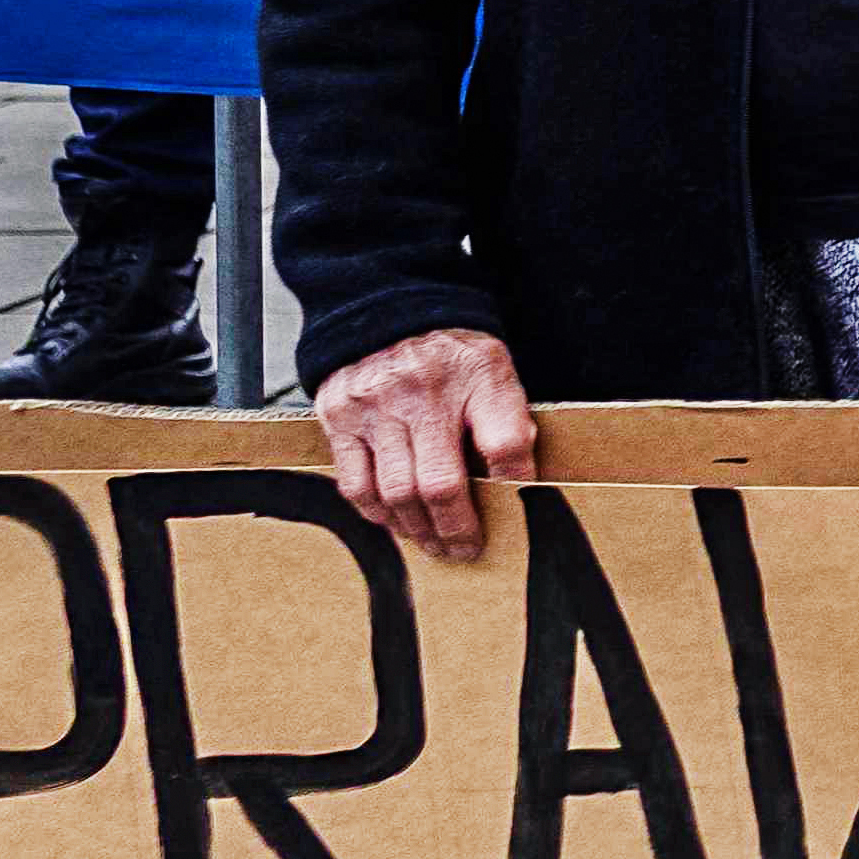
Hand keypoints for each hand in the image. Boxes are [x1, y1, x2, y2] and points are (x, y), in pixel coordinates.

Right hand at [316, 326, 538, 561]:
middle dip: (457, 528)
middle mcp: (421, 393)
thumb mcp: (495, 368)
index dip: (515, 485)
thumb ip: (508, 419)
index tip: (518, 512)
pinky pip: (356, 484)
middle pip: (441, 484)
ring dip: (417, 530)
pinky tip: (395, 522)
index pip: (505, 444)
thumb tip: (519, 481)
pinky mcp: (339, 418)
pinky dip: (377, 513)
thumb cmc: (449, 351)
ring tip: (433, 543)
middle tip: (465, 549)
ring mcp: (374, 407)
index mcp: (474, 375)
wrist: (387, 309)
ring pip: (396, 492)